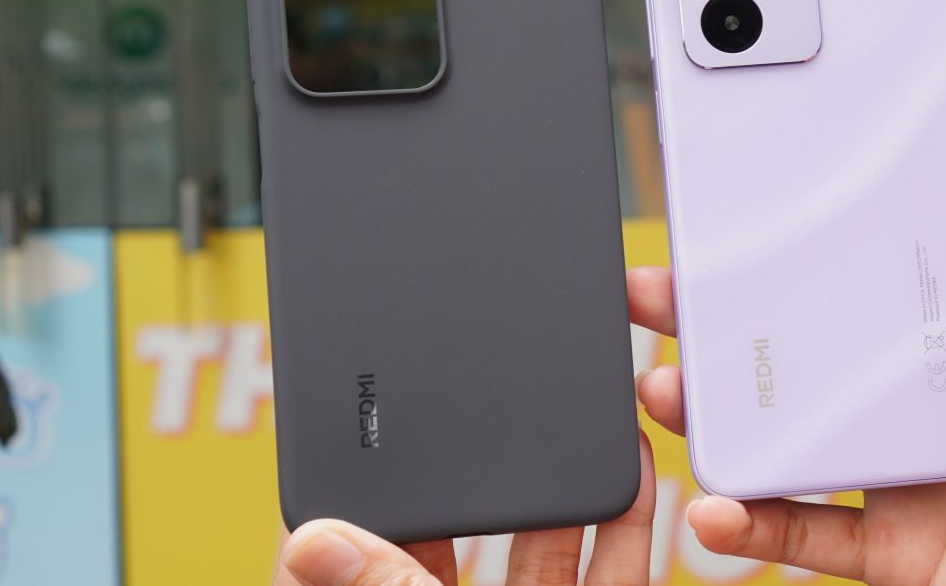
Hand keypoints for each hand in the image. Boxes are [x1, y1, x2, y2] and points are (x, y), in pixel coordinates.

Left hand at [273, 431, 656, 584]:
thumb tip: (313, 540)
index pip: (362, 541)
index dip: (361, 477)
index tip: (363, 409)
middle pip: (462, 525)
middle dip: (477, 455)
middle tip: (488, 378)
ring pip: (543, 540)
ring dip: (558, 473)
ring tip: (570, 400)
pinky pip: (610, 569)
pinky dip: (624, 519)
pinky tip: (632, 462)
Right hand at [631, 140, 945, 584]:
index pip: (872, 291)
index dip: (807, 260)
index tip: (744, 228)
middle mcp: (928, 410)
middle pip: (812, 361)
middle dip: (731, 330)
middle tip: (664, 298)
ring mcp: (906, 481)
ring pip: (791, 441)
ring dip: (722, 419)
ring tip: (666, 392)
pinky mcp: (894, 550)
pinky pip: (807, 532)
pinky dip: (755, 523)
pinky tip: (715, 503)